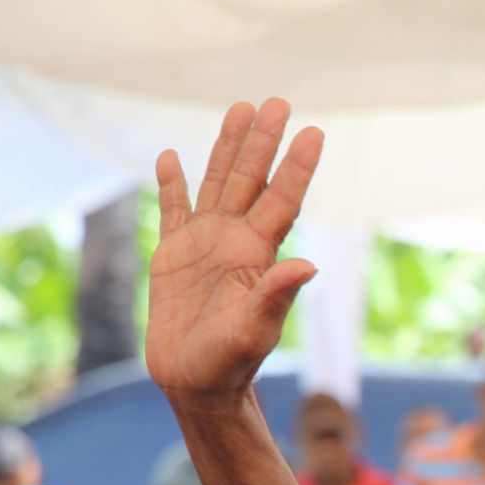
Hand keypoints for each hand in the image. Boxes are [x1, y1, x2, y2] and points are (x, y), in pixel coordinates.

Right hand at [148, 99, 322, 398]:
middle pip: (251, 180)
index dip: (296, 166)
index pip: (281, 200)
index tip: (314, 132)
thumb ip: (275, 296)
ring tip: (240, 109)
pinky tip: (172, 156)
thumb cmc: (230, 364)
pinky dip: (171, 183)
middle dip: (263, 141)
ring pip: (217, 184)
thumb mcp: (254, 332)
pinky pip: (173, 210)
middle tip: (278, 101)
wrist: (197, 383)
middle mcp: (235, 242)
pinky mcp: (173, 256)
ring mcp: (205, 245)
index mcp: (257, 255)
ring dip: (227, 149)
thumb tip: (308, 264)